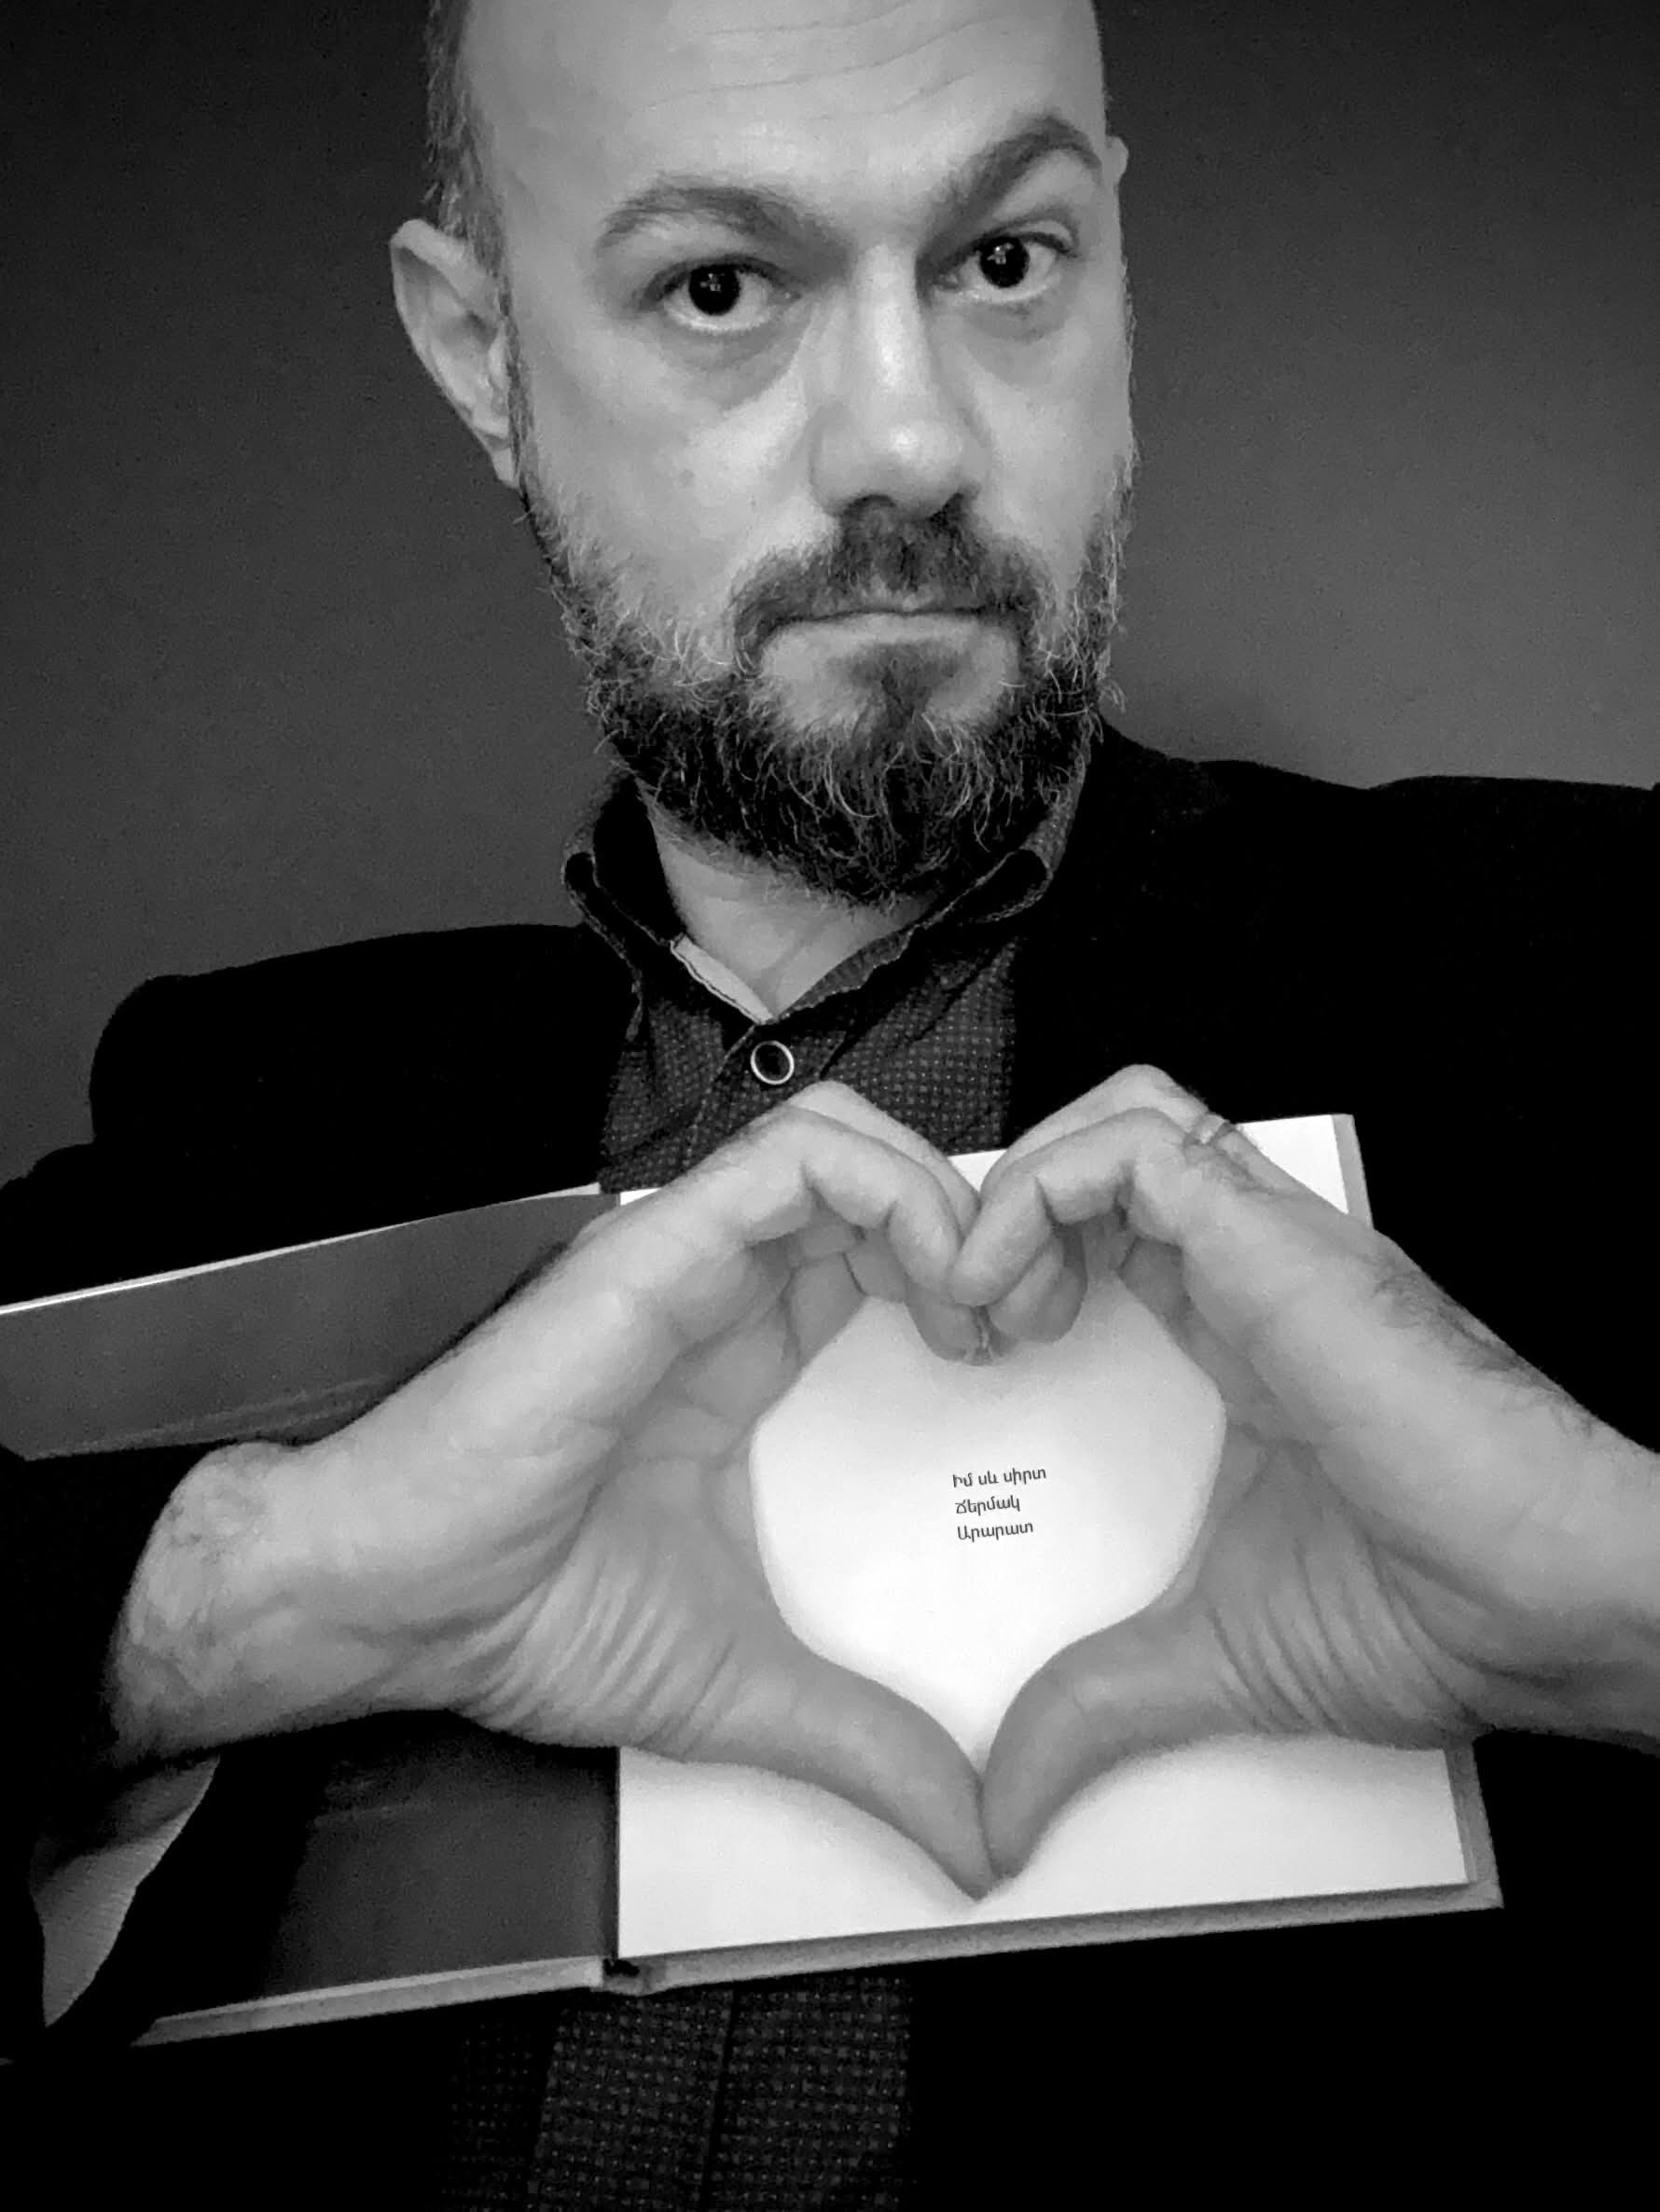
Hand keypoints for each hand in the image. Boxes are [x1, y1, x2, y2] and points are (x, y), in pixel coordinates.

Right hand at [275, 1084, 1004, 1893]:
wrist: (388, 1601)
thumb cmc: (526, 1618)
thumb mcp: (742, 1686)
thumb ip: (864, 1743)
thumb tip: (973, 1838)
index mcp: (739, 1354)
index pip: (875, 1253)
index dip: (968, 1276)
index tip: (1027, 1355)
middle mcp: (717, 1288)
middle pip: (875, 1176)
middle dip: (980, 1223)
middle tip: (1034, 1318)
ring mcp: (684, 1258)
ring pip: (841, 1138)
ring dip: (943, 1197)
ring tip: (989, 1300)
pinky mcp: (653, 1248)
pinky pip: (792, 1160)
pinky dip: (888, 1193)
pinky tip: (934, 1282)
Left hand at [951, 1066, 1659, 1876]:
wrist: (1551, 1602)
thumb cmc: (1437, 1613)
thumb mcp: (1213, 1659)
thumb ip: (1098, 1704)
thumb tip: (1005, 1804)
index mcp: (1242, 1334)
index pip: (1116, 1228)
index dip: (1022, 1257)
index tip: (963, 1349)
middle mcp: (1255, 1271)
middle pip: (1109, 1150)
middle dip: (1003, 1208)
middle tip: (953, 1312)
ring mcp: (1271, 1245)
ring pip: (1117, 1116)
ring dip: (1015, 1191)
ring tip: (975, 1299)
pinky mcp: (1277, 1241)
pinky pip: (1131, 1148)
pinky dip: (1037, 1196)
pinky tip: (1000, 1292)